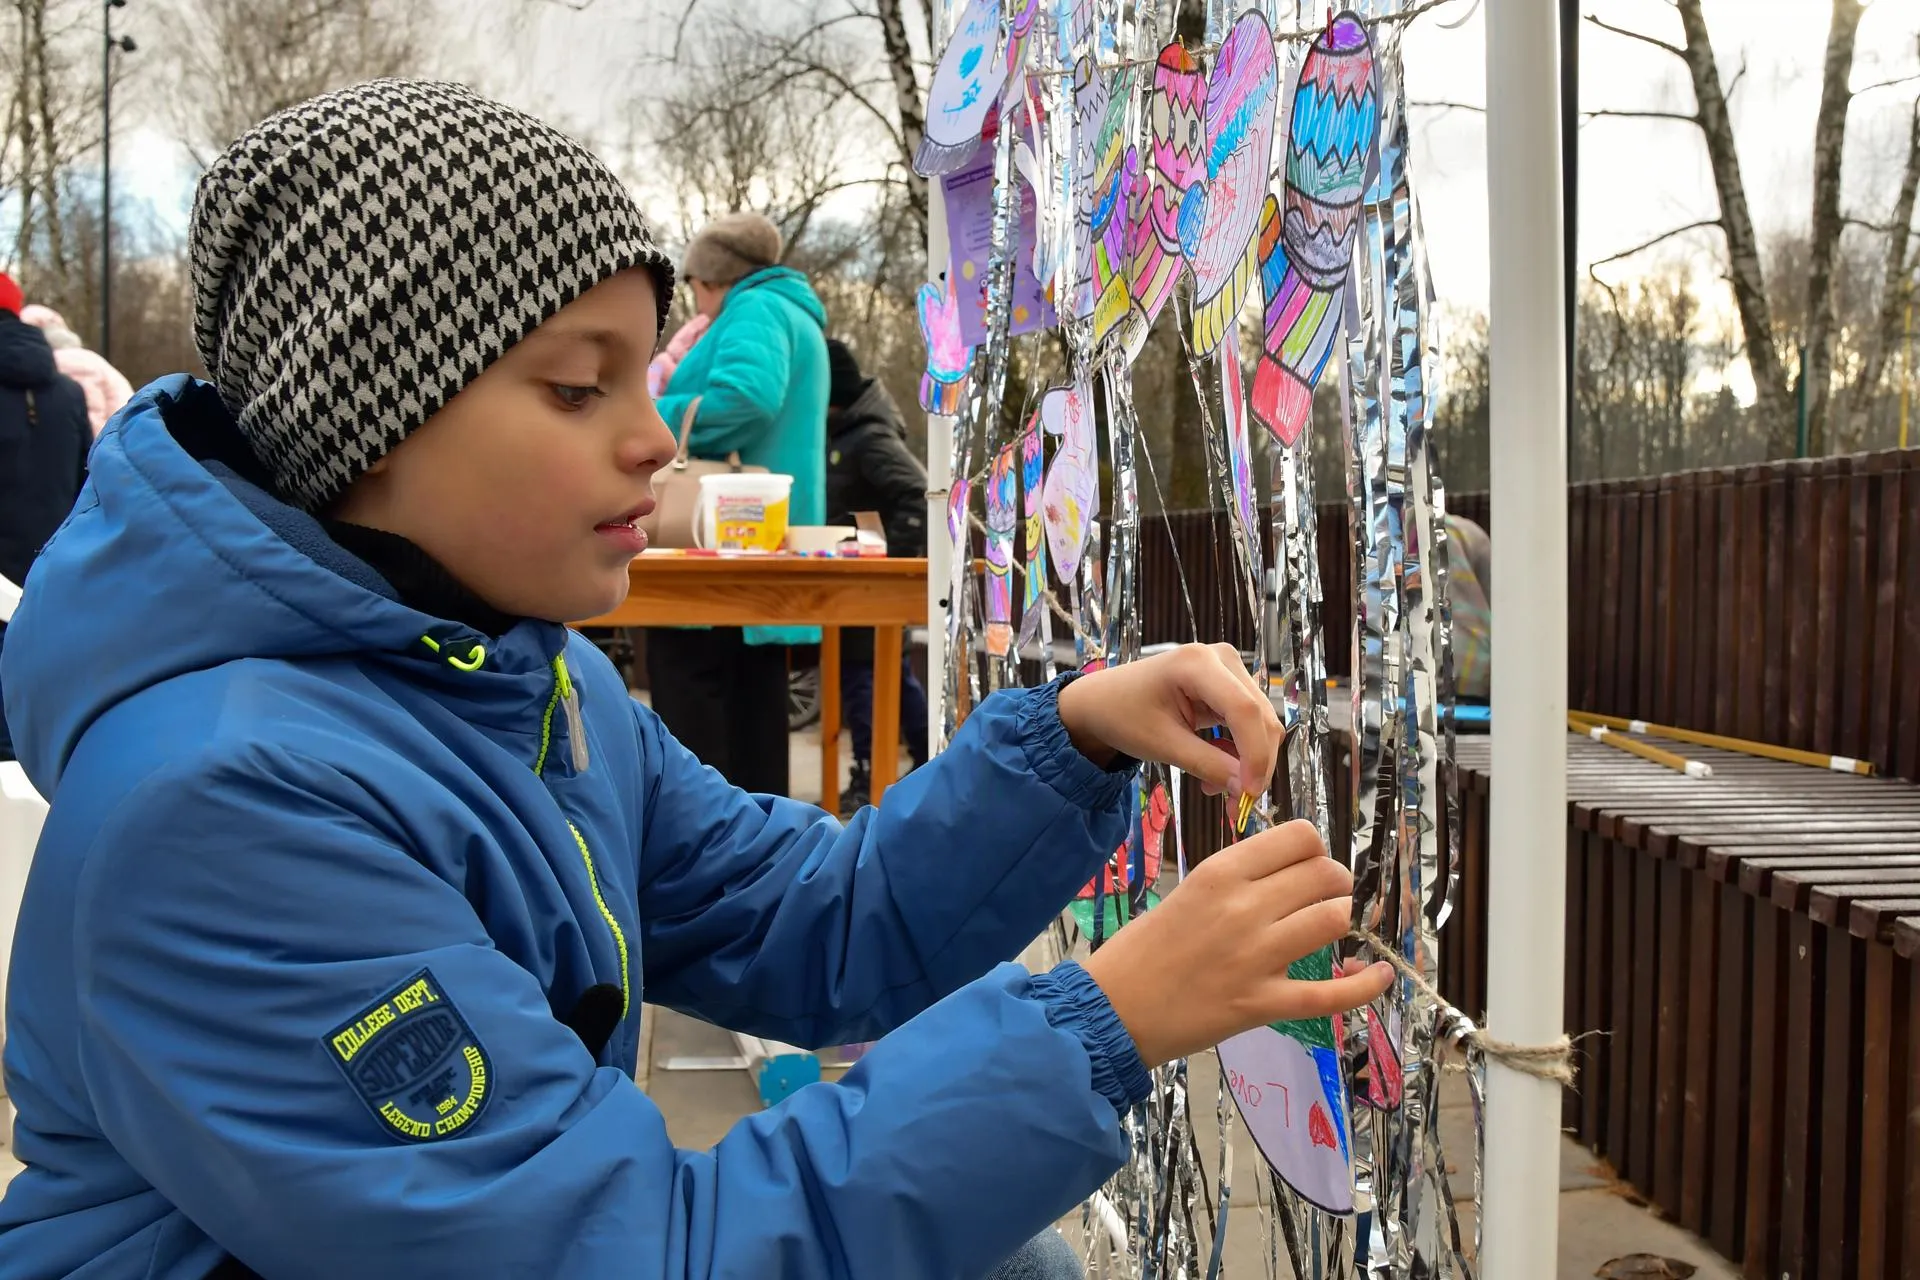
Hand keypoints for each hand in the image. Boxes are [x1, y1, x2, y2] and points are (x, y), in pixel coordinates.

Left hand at [1058, 644, 1278, 800]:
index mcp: (1198, 663)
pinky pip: (1250, 722)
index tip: (1248, 794)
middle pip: (1259, 716)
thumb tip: (1245, 789)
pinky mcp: (1229, 684)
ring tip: (1215, 789)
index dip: (1254, 755)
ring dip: (1248, 761)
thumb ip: (1207, 764)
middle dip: (1254, 764)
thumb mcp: (1162, 744)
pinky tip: (1216, 772)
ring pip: (1260, 722)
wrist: (1102, 701)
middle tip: (1235, 805)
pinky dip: (1240, 752)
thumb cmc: (1123, 715)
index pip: (1244, 711)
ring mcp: (1228, 669)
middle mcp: (1221, 657)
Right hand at [1080, 820, 1392, 1068]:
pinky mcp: (1263, 1004)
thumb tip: (1290, 872)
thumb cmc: (1143, 949)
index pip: (1299, 838)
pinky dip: (1365, 986)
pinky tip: (1379, 976)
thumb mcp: (1187, 892)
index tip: (1307, 866)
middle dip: (1334, 884)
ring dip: (1341, 923)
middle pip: (1324, 875)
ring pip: (1333, 920)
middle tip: (1321, 899)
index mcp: (1221, 872)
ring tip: (1330, 931)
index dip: (1315, 850)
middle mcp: (1244, 907)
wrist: (1114, 1008)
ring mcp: (1257, 957)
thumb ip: (1238, 880)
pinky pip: (1332, 994)